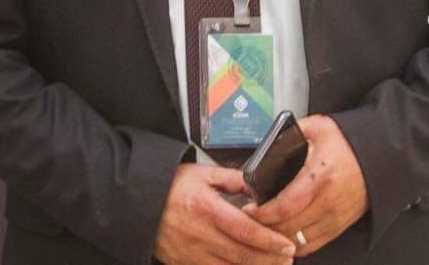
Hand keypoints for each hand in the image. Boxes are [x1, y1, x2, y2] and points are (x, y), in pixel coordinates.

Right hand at [154, 163, 296, 264]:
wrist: (138, 201)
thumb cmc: (171, 186)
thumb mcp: (203, 174)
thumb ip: (234, 179)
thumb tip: (259, 187)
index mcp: (207, 209)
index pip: (246, 230)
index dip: (270, 240)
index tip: (288, 244)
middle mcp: (200, 235)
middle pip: (243, 255)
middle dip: (270, 259)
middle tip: (289, 258)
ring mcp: (191, 254)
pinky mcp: (184, 264)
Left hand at [244, 115, 367, 256]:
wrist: (381, 156)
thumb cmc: (349, 142)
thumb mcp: (318, 127)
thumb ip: (291, 133)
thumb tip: (268, 141)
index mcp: (319, 177)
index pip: (284, 206)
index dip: (262, 213)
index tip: (248, 210)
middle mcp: (328, 202)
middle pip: (288, 228)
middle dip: (264, 227)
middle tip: (250, 220)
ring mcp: (335, 218)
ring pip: (298, 241)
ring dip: (277, 238)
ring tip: (263, 228)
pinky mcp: (339, 226)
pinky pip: (312, 246)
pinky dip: (294, 246)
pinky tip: (283, 236)